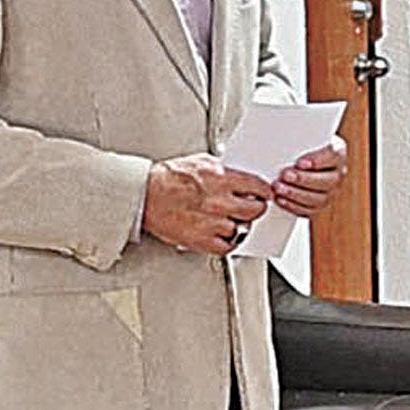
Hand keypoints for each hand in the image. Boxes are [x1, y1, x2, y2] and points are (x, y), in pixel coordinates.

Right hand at [143, 154, 270, 255]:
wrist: (144, 194)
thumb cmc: (166, 177)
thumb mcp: (200, 162)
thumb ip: (223, 170)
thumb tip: (238, 175)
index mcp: (221, 179)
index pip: (258, 187)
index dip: (265, 192)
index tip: (265, 194)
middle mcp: (220, 201)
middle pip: (255, 210)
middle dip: (257, 208)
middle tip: (254, 208)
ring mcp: (212, 222)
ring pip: (242, 229)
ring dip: (240, 225)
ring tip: (232, 220)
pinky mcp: (201, 240)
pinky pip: (226, 247)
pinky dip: (228, 243)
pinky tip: (224, 235)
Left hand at [272, 135, 349, 218]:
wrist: (295, 161)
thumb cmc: (298, 146)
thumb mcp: (301, 139)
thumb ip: (298, 139)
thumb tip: (285, 135)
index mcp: (337, 153)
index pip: (334, 156)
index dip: (318, 161)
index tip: (300, 163)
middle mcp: (338, 174)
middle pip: (327, 181)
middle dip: (304, 179)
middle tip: (285, 175)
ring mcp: (330, 192)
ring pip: (318, 198)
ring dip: (295, 194)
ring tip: (278, 188)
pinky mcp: (318, 206)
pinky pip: (309, 210)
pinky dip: (293, 206)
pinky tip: (280, 199)